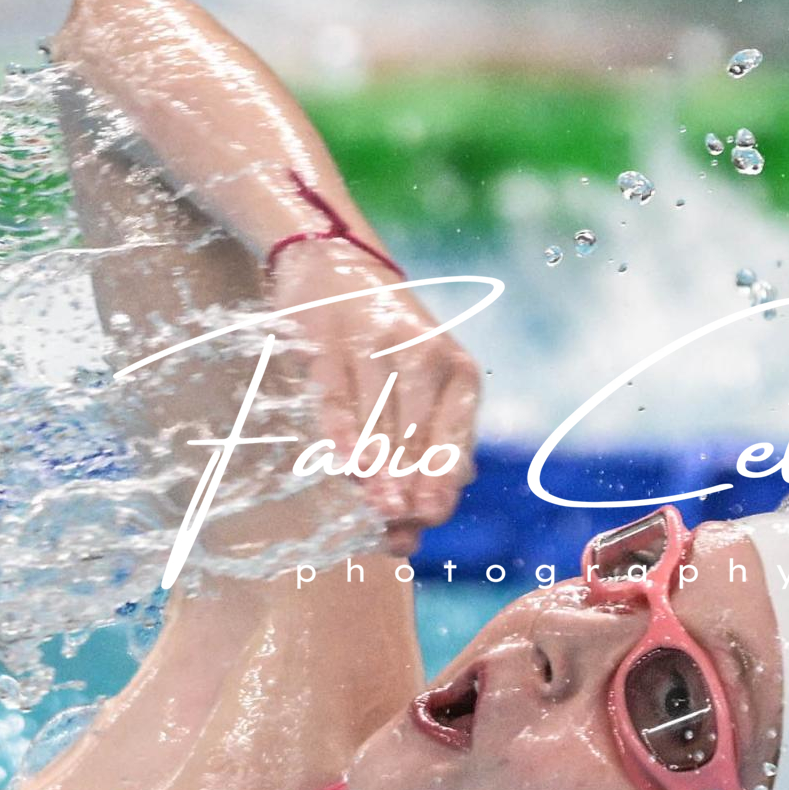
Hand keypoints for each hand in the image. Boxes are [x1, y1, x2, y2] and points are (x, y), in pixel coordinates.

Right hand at [265, 238, 479, 550]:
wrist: (337, 267)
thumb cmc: (388, 348)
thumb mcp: (425, 389)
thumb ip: (428, 448)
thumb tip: (422, 522)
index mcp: (459, 373)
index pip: (454, 434)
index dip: (441, 477)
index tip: (430, 514)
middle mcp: (425, 354)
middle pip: (418, 431)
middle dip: (409, 480)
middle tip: (397, 519)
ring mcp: (375, 344)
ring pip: (380, 416)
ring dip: (380, 464)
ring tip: (377, 505)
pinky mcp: (329, 340)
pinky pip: (336, 392)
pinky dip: (342, 429)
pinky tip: (346, 461)